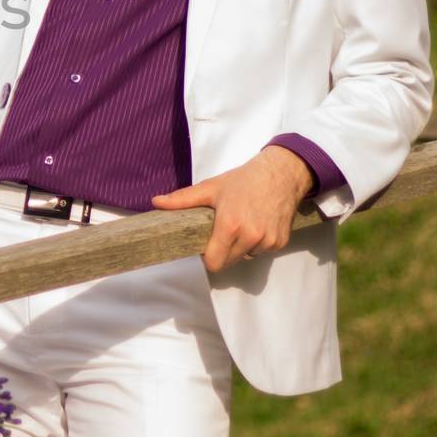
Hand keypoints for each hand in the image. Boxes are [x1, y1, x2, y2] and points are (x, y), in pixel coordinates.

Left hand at [152, 147, 314, 271]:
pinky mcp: (281, 243)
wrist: (281, 174)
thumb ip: (182, 199)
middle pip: (229, 262)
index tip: (204, 247)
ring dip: (241, 248)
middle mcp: (251, 237)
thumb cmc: (243, 180)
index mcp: (230, 226)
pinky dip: (257, 244)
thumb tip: (155, 202)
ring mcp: (268, 241)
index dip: (206, 258)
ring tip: (241, 225)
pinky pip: (262, 252)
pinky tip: (256, 225)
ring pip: (246, 257)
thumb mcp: (211, 188)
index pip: (214, 262)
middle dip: (223, 252)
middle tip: (221, 232)